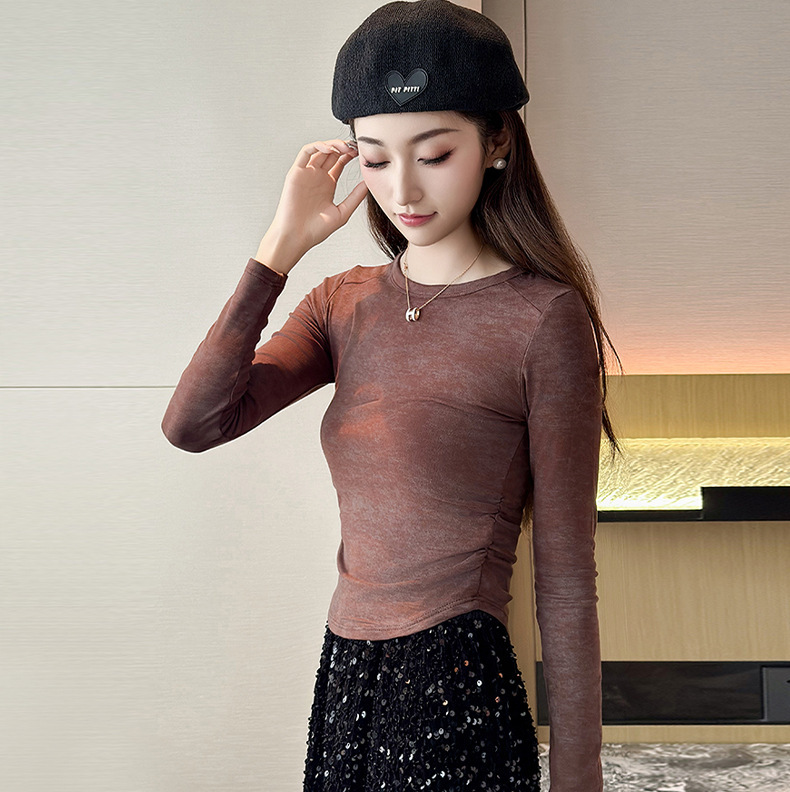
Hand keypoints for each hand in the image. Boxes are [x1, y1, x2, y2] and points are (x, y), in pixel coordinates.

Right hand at [268, 138, 367, 257]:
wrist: (297, 237)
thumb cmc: (316, 230)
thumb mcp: (342, 212)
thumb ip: (355, 197)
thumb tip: (368, 183)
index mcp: (328, 185)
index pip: (340, 162)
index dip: (350, 155)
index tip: (362, 153)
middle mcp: (317, 177)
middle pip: (331, 154)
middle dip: (344, 147)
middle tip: (355, 147)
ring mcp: (306, 174)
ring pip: (319, 150)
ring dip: (333, 145)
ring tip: (345, 147)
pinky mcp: (296, 173)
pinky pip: (305, 153)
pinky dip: (317, 146)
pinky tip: (330, 150)